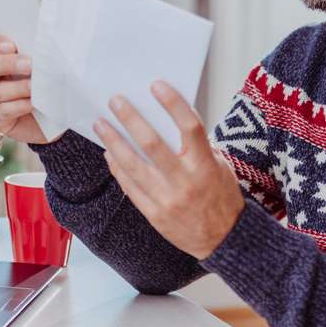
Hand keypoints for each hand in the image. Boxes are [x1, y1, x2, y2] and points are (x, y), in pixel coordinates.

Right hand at [0, 30, 53, 144]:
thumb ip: (40, 53)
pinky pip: (2, 111)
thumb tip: (45, 46)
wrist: (59, 115)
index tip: (11, 46)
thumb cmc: (53, 84)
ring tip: (35, 87)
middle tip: (29, 65)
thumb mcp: (48, 65)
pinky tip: (32, 104)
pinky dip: (18, 106)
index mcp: (3, 57)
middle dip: (6, 63)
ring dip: (17, 87)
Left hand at [93, 80, 244, 259]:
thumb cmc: (222, 197)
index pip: (189, 127)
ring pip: (133, 165)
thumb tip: (170, 120)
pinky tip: (109, 153)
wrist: (224, 240)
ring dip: (114, 141)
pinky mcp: (154, 214)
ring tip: (101, 125)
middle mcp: (185, 182)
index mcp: (205, 165)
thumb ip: (199, 146)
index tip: (156, 86)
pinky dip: (118, 168)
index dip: (173, 104)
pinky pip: (130, 187)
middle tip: (115, 101)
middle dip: (131, 119)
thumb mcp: (220, 166)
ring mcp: (167, 199)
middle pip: (152, 144)